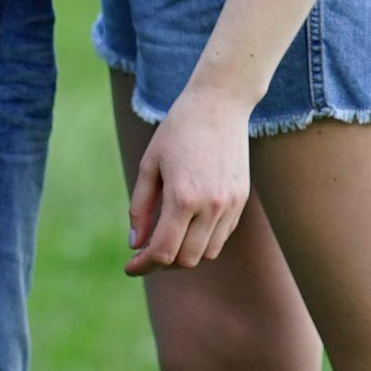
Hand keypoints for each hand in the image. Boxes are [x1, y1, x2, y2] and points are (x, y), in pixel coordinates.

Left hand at [126, 87, 250, 272]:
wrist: (220, 103)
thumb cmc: (178, 130)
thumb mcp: (149, 164)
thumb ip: (141, 207)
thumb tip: (135, 244)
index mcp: (182, 197)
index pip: (162, 251)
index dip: (142, 265)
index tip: (129, 266)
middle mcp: (211, 206)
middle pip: (185, 260)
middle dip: (162, 262)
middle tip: (145, 251)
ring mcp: (230, 205)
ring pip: (206, 253)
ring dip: (184, 254)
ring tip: (167, 238)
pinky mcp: (241, 200)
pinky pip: (221, 236)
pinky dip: (203, 241)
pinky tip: (189, 225)